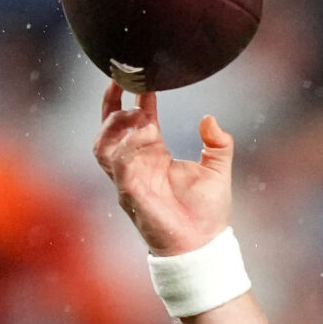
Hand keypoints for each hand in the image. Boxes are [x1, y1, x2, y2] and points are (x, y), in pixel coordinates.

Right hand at [92, 81, 233, 255]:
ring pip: (103, 145)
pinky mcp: (131, 194)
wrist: (204, 246)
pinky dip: (127, 146)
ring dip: (115, 125)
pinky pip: (118, 165)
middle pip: (108, 128)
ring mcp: (129, 180)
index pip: (134, 119)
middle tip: (127, 85)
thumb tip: (210, 119)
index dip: (132, 97)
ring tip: (137, 113)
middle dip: (112, 105)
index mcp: (153, 155)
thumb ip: (218, 143)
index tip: (140, 76)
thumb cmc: (207, 214)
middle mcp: (136, 165)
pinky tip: (145, 133)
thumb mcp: (218, 170)